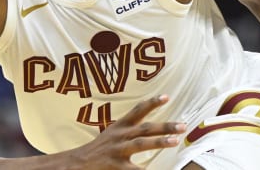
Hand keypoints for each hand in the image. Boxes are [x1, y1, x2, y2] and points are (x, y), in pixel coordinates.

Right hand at [69, 95, 185, 168]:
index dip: (152, 103)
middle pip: (145, 128)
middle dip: (164, 126)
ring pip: (141, 144)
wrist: (77, 162)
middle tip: (182, 126)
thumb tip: (151, 127)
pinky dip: (147, 169)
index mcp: (120, 126)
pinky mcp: (115, 166)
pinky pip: (134, 169)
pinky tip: (159, 169)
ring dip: (159, 141)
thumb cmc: (100, 148)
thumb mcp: (113, 133)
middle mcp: (120, 135)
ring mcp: (118, 150)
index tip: (166, 97)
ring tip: (175, 141)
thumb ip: (130, 129)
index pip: (137, 111)